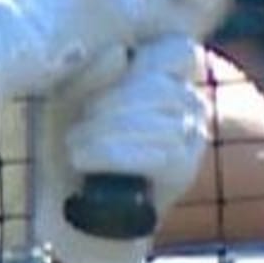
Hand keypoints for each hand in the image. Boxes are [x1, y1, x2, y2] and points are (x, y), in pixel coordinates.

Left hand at [35, 38, 210, 262]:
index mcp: (166, 77)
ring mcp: (192, 137)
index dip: (145, 61)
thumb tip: (120, 53)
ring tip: (74, 147)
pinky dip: (114, 155)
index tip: (108, 82)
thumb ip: (93, 73)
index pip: (180, 52)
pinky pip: (158, 154)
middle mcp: (189, 104)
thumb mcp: (71, 99)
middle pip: (160, 87)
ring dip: (106, 132)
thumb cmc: (72, 146)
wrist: (74, 209)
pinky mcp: (184, 170)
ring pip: (159, 120)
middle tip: (74, 128)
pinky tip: (86, 160)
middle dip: (110, 104)